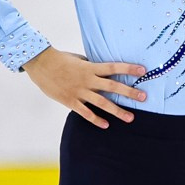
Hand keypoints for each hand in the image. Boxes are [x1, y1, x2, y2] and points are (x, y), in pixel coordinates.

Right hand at [22, 47, 146, 127]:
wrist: (40, 63)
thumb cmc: (60, 59)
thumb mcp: (78, 59)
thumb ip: (91, 65)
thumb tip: (102, 70)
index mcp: (90, 67)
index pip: (114, 67)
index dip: (129, 68)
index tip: (143, 70)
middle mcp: (87, 80)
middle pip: (112, 87)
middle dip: (129, 92)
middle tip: (144, 97)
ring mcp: (79, 91)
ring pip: (102, 103)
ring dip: (117, 111)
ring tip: (130, 118)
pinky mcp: (70, 101)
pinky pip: (85, 112)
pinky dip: (96, 119)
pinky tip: (106, 125)